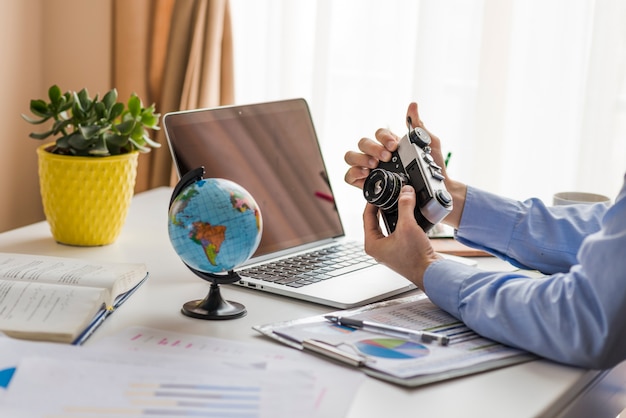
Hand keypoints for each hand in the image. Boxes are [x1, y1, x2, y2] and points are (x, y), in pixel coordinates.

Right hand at [345, 102, 467, 227]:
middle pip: (363, 143)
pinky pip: (350, 176)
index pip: (379, 133)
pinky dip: (354, 173)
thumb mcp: (430, 144)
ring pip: (352, 156)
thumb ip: (419, 126)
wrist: (433, 191)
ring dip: (361, 158)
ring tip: (375, 166)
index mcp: (389, 144)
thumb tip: (412, 106)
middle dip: (373, 148)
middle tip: (386, 157)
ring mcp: (369, 168)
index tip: (394, 146)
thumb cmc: (431, 168)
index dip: (383, 137)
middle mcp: (377, 154)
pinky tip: (365, 175)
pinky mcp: (365, 184)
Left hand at [363, 185, 441, 288]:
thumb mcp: (408, 226)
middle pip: (376, 221)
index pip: (367, 217)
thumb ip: (405, 206)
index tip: (378, 193)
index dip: (372, 202)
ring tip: (398, 203)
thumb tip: (405, 192)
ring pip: (387, 226)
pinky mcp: (400, 251)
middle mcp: (378, 248)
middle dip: (383, 208)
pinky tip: (409, 217)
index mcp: (372, 244)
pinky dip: (402, 223)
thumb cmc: (415, 258)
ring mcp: (389, 250)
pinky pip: (397, 232)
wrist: (431, 273)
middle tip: (388, 196)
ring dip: (393, 215)